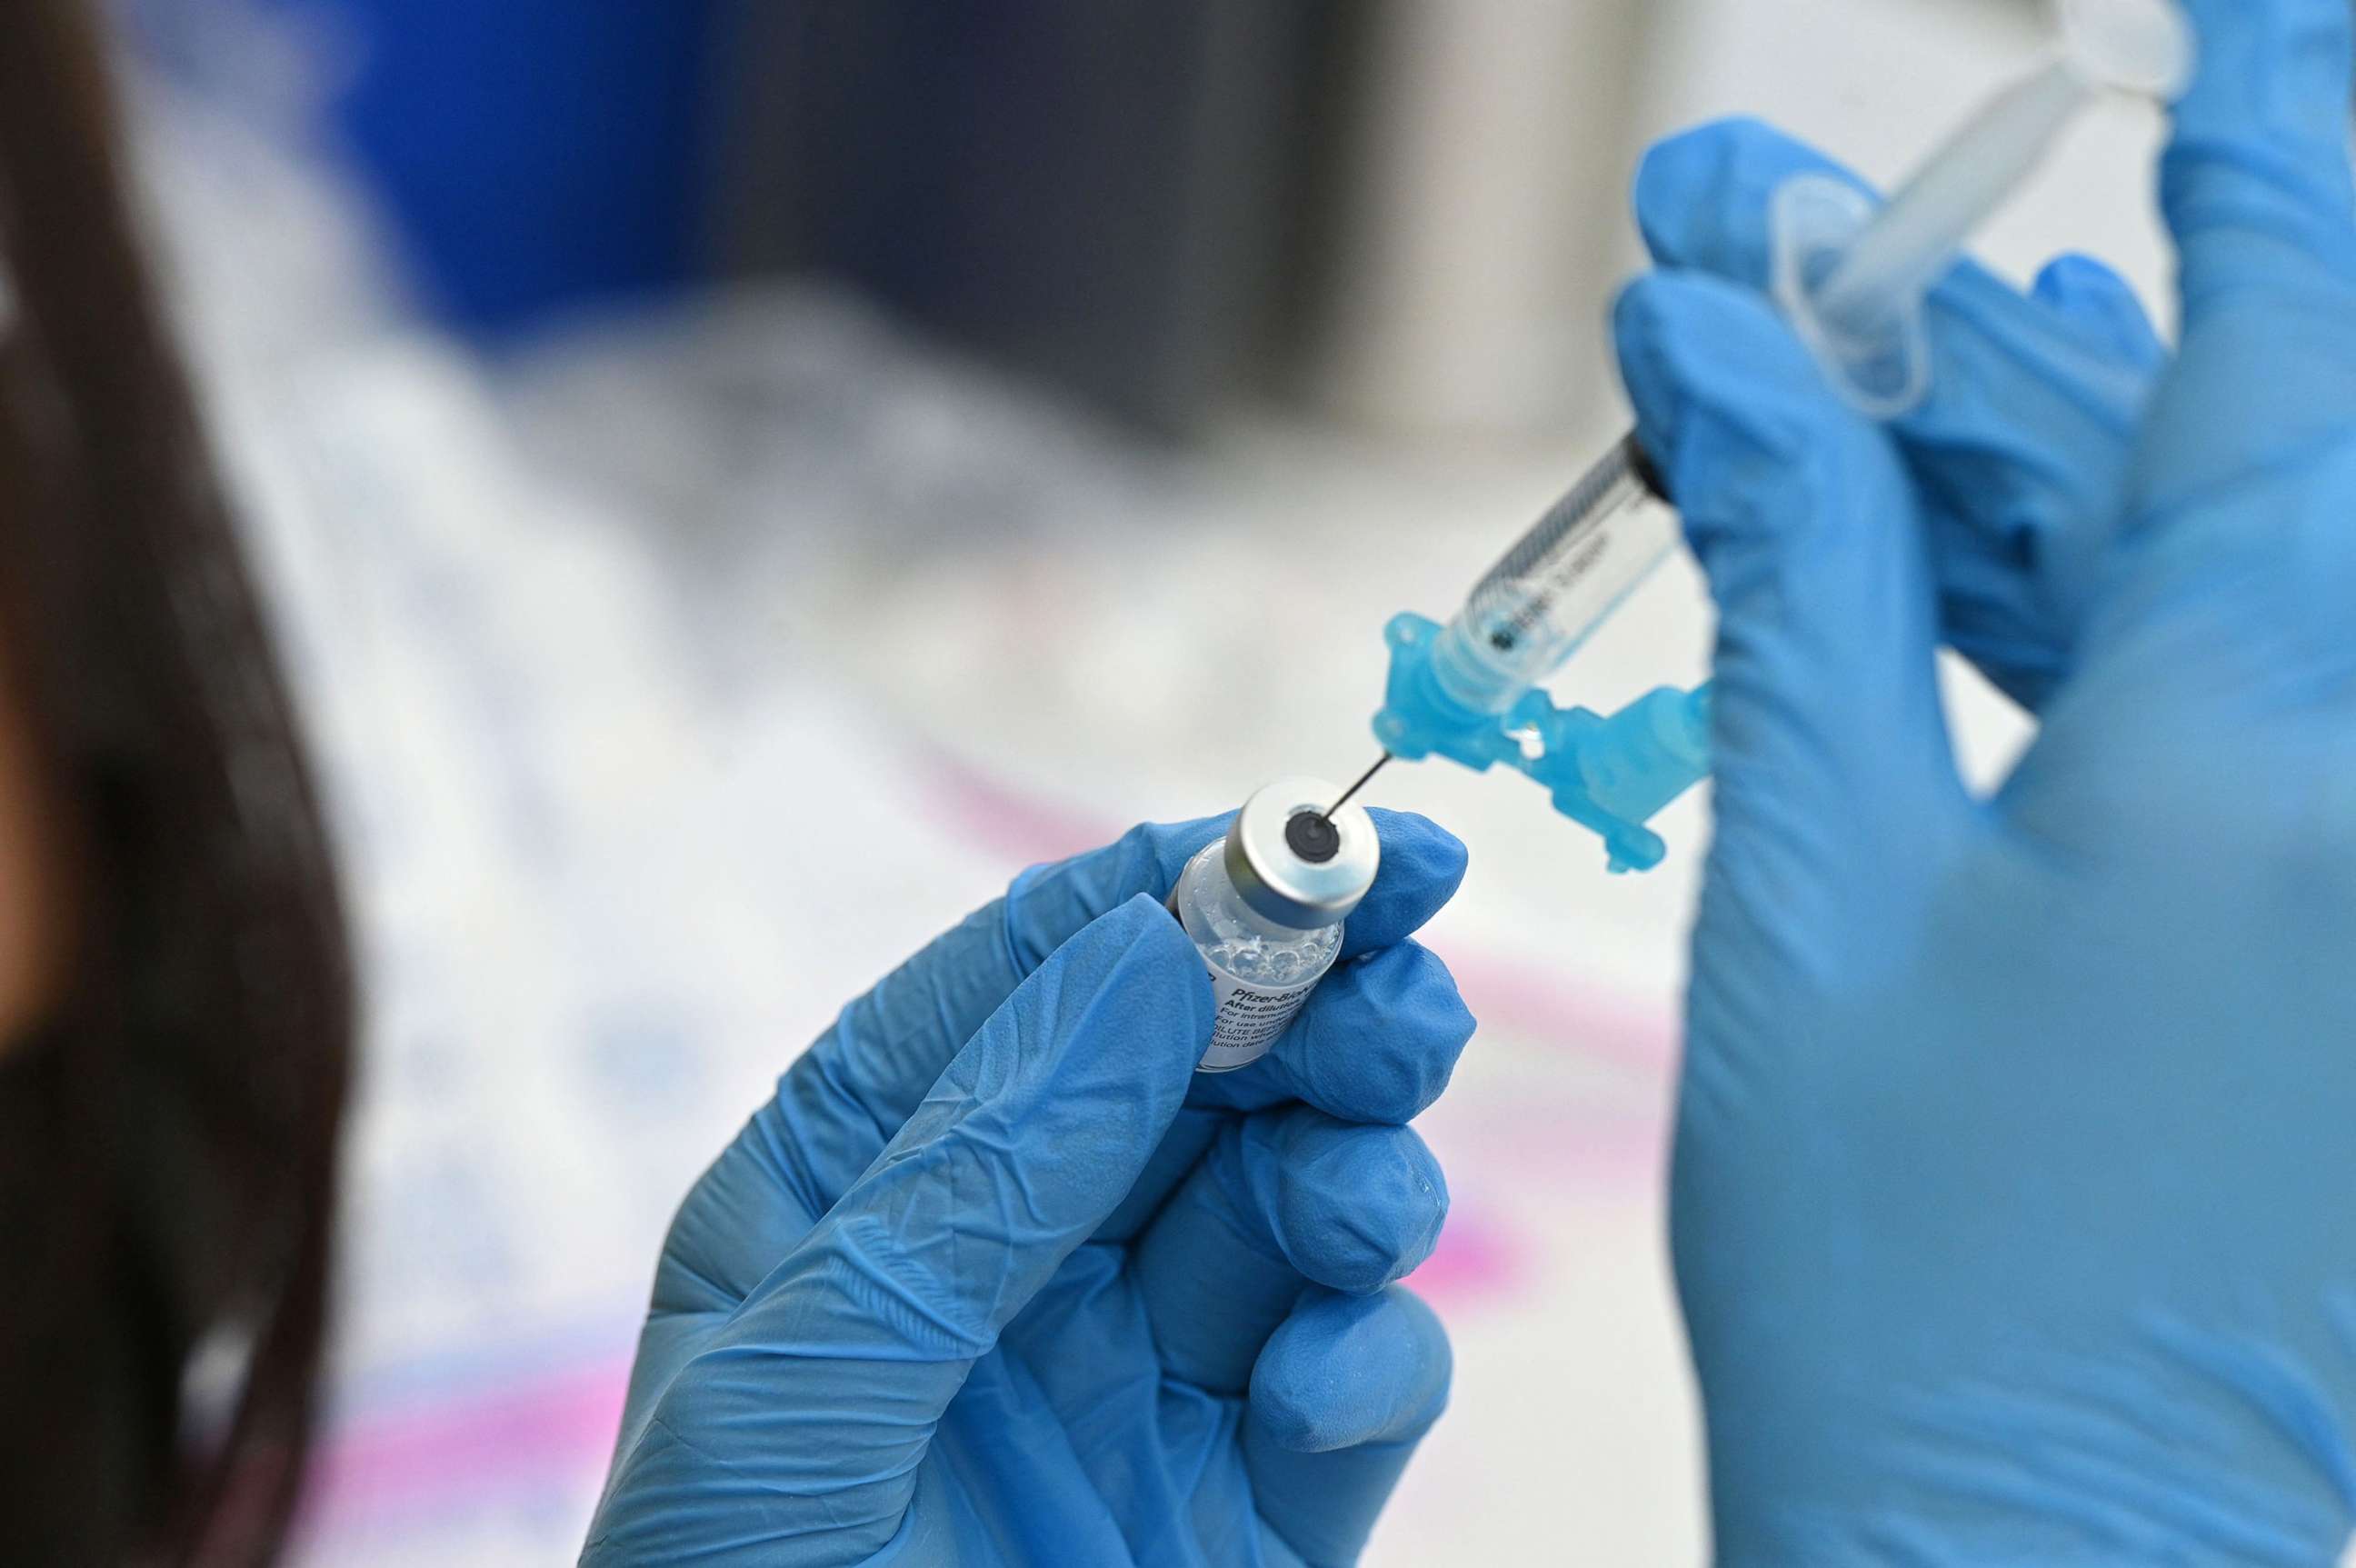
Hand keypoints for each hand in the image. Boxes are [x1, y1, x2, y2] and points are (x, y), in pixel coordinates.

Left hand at [582, 812, 1474, 1565]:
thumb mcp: (804, 1390)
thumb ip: (978, 1173)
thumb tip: (1148, 961)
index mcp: (858, 1185)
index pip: (1033, 976)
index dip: (1184, 885)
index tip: (1332, 838)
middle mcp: (1004, 1257)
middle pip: (1198, 1070)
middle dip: (1312, 1012)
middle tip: (1406, 989)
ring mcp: (1129, 1380)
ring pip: (1291, 1204)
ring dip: (1357, 1173)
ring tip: (1354, 1205)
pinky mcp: (1236, 1509)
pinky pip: (1342, 1390)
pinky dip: (1365, 1366)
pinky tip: (1320, 1392)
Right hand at [1618, 1, 2355, 1559]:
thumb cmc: (1909, 1276)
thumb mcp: (1813, 896)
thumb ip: (1794, 582)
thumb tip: (1722, 344)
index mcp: (2269, 735)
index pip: (2280, 332)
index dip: (2247, 136)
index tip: (2232, 3)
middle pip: (2193, 445)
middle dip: (1957, 321)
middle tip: (1752, 224)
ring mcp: (2355, 865)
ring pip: (2190, 571)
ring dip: (1993, 453)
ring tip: (1807, 348)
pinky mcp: (2321, 949)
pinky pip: (2204, 702)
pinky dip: (2052, 606)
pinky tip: (1932, 527)